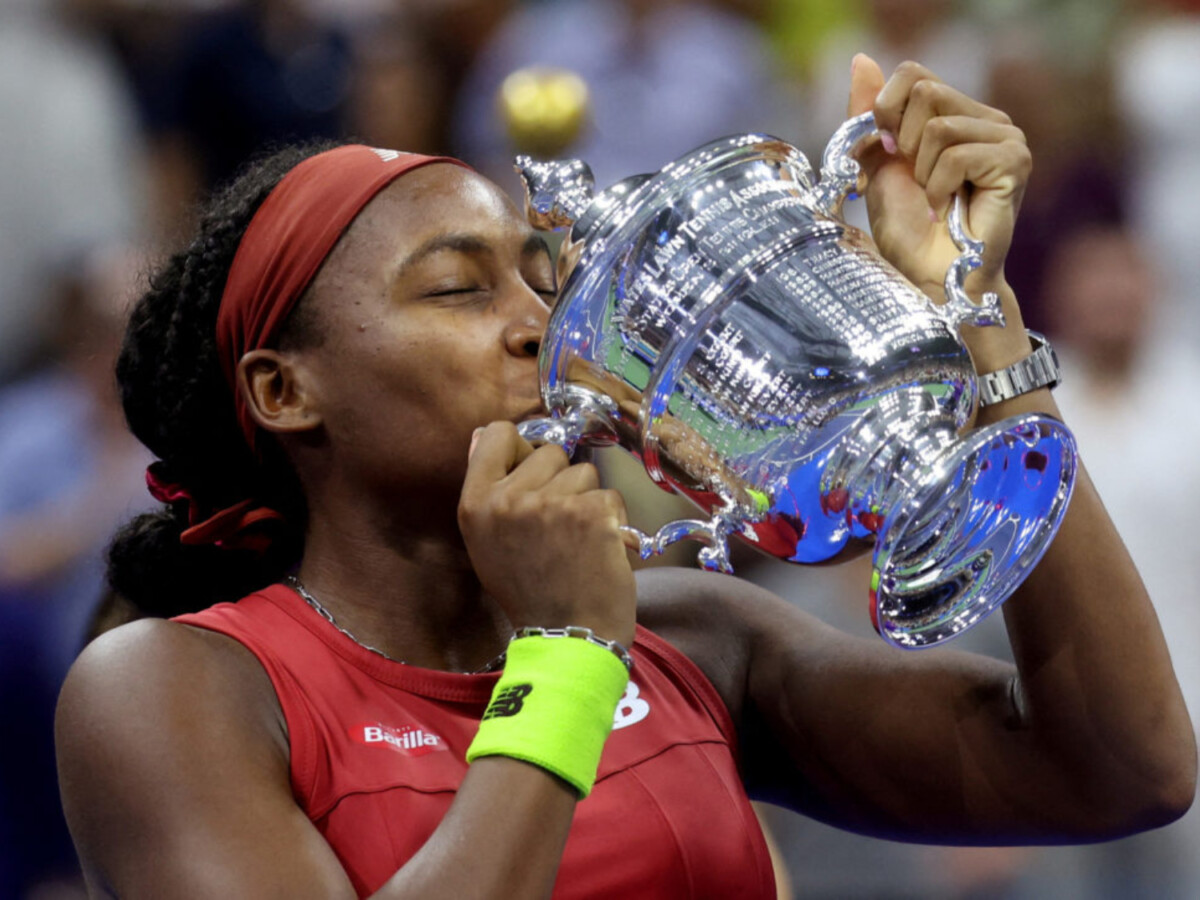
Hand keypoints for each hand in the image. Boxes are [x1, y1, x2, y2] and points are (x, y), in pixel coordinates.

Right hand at [458, 422, 636, 646]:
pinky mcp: (591, 512)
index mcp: (475, 504)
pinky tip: (600, 548)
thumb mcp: (487, 543)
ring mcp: (551, 503)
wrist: (567, 637)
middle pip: (549, 452)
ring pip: (584, 471)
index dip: (520, 449)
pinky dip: (613, 519)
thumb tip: (484, 434)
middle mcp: (509, 499)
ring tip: (578, 540)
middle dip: (560, 481)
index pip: (497, 434)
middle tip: (557, 526)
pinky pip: (610, 494)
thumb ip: (487, 490)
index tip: (531, 475)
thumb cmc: (530, 592)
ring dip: (588, 500)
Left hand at [847, 55, 1030, 305]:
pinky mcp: (1015, 160)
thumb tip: (861, 59)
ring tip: (933, 200)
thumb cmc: (908, 230)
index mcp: (956, 112)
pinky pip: (957, 154)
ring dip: (922, 172)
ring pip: (939, 125)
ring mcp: (1006, 137)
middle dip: (903, 143)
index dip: (886, 111)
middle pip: (925, 92)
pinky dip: (938, 187)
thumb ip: (869, 114)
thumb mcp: (877, 163)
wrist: (929, 277)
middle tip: (914, 182)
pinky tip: (945, 209)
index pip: (914, 74)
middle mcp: (986, 118)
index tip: (887, 153)